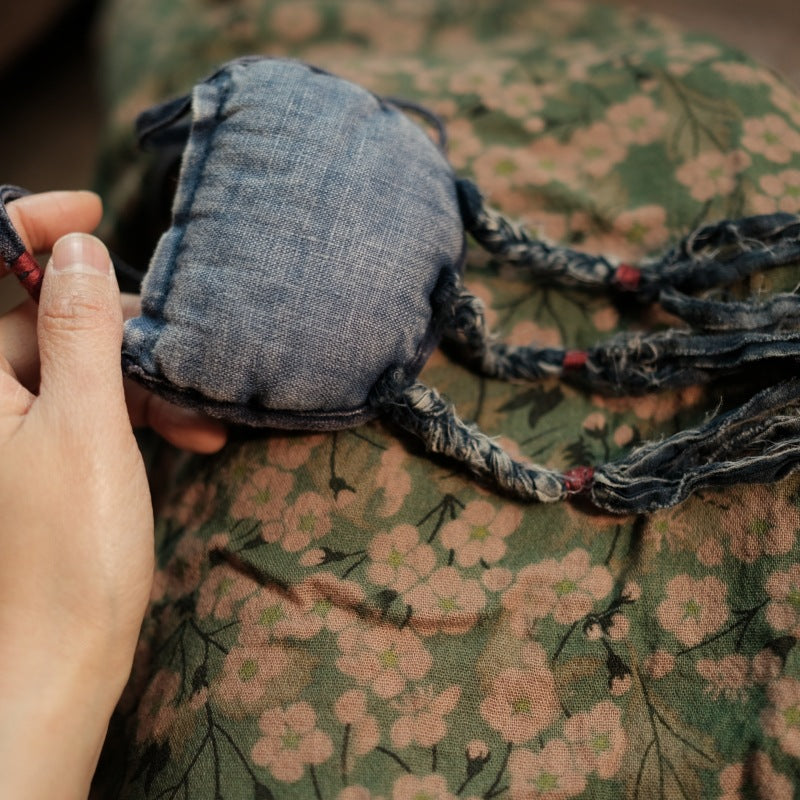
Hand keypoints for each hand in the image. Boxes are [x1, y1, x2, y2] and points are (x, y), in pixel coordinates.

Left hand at [0, 232, 154, 797]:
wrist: (64, 660)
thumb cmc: (69, 550)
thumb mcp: (86, 425)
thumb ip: (80, 330)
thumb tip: (77, 250)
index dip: (29, 228)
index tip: (94, 209)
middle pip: (37, 321)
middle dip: (113, 327)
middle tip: (175, 349)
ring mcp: (7, 434)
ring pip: (71, 369)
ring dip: (138, 381)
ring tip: (195, 417)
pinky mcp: (39, 461)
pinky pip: (83, 410)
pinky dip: (133, 414)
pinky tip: (184, 437)